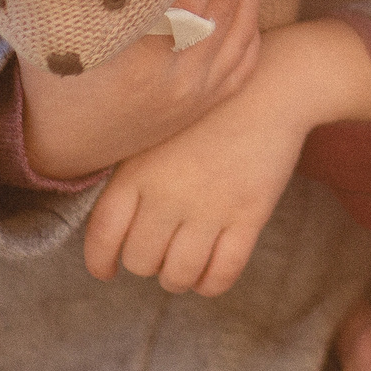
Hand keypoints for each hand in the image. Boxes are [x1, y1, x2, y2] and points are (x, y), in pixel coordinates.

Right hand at [18, 0, 262, 178]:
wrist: (62, 146)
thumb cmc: (54, 79)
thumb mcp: (59, 36)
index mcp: (140, 63)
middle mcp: (177, 81)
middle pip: (219, 2)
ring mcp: (198, 95)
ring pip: (241, 24)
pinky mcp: (207, 103)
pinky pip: (247, 55)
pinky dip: (250, 19)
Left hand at [83, 17, 370, 293]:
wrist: (269, 86)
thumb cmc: (208, 110)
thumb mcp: (156, 134)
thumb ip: (131, 177)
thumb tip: (113, 228)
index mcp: (137, 172)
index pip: (103, 237)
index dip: (101, 262)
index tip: (107, 269)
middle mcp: (167, 195)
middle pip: (140, 261)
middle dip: (147, 263)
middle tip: (159, 252)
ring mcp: (209, 208)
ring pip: (178, 275)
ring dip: (178, 278)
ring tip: (184, 266)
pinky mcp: (248, 216)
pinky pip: (221, 273)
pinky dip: (211, 284)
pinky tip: (209, 275)